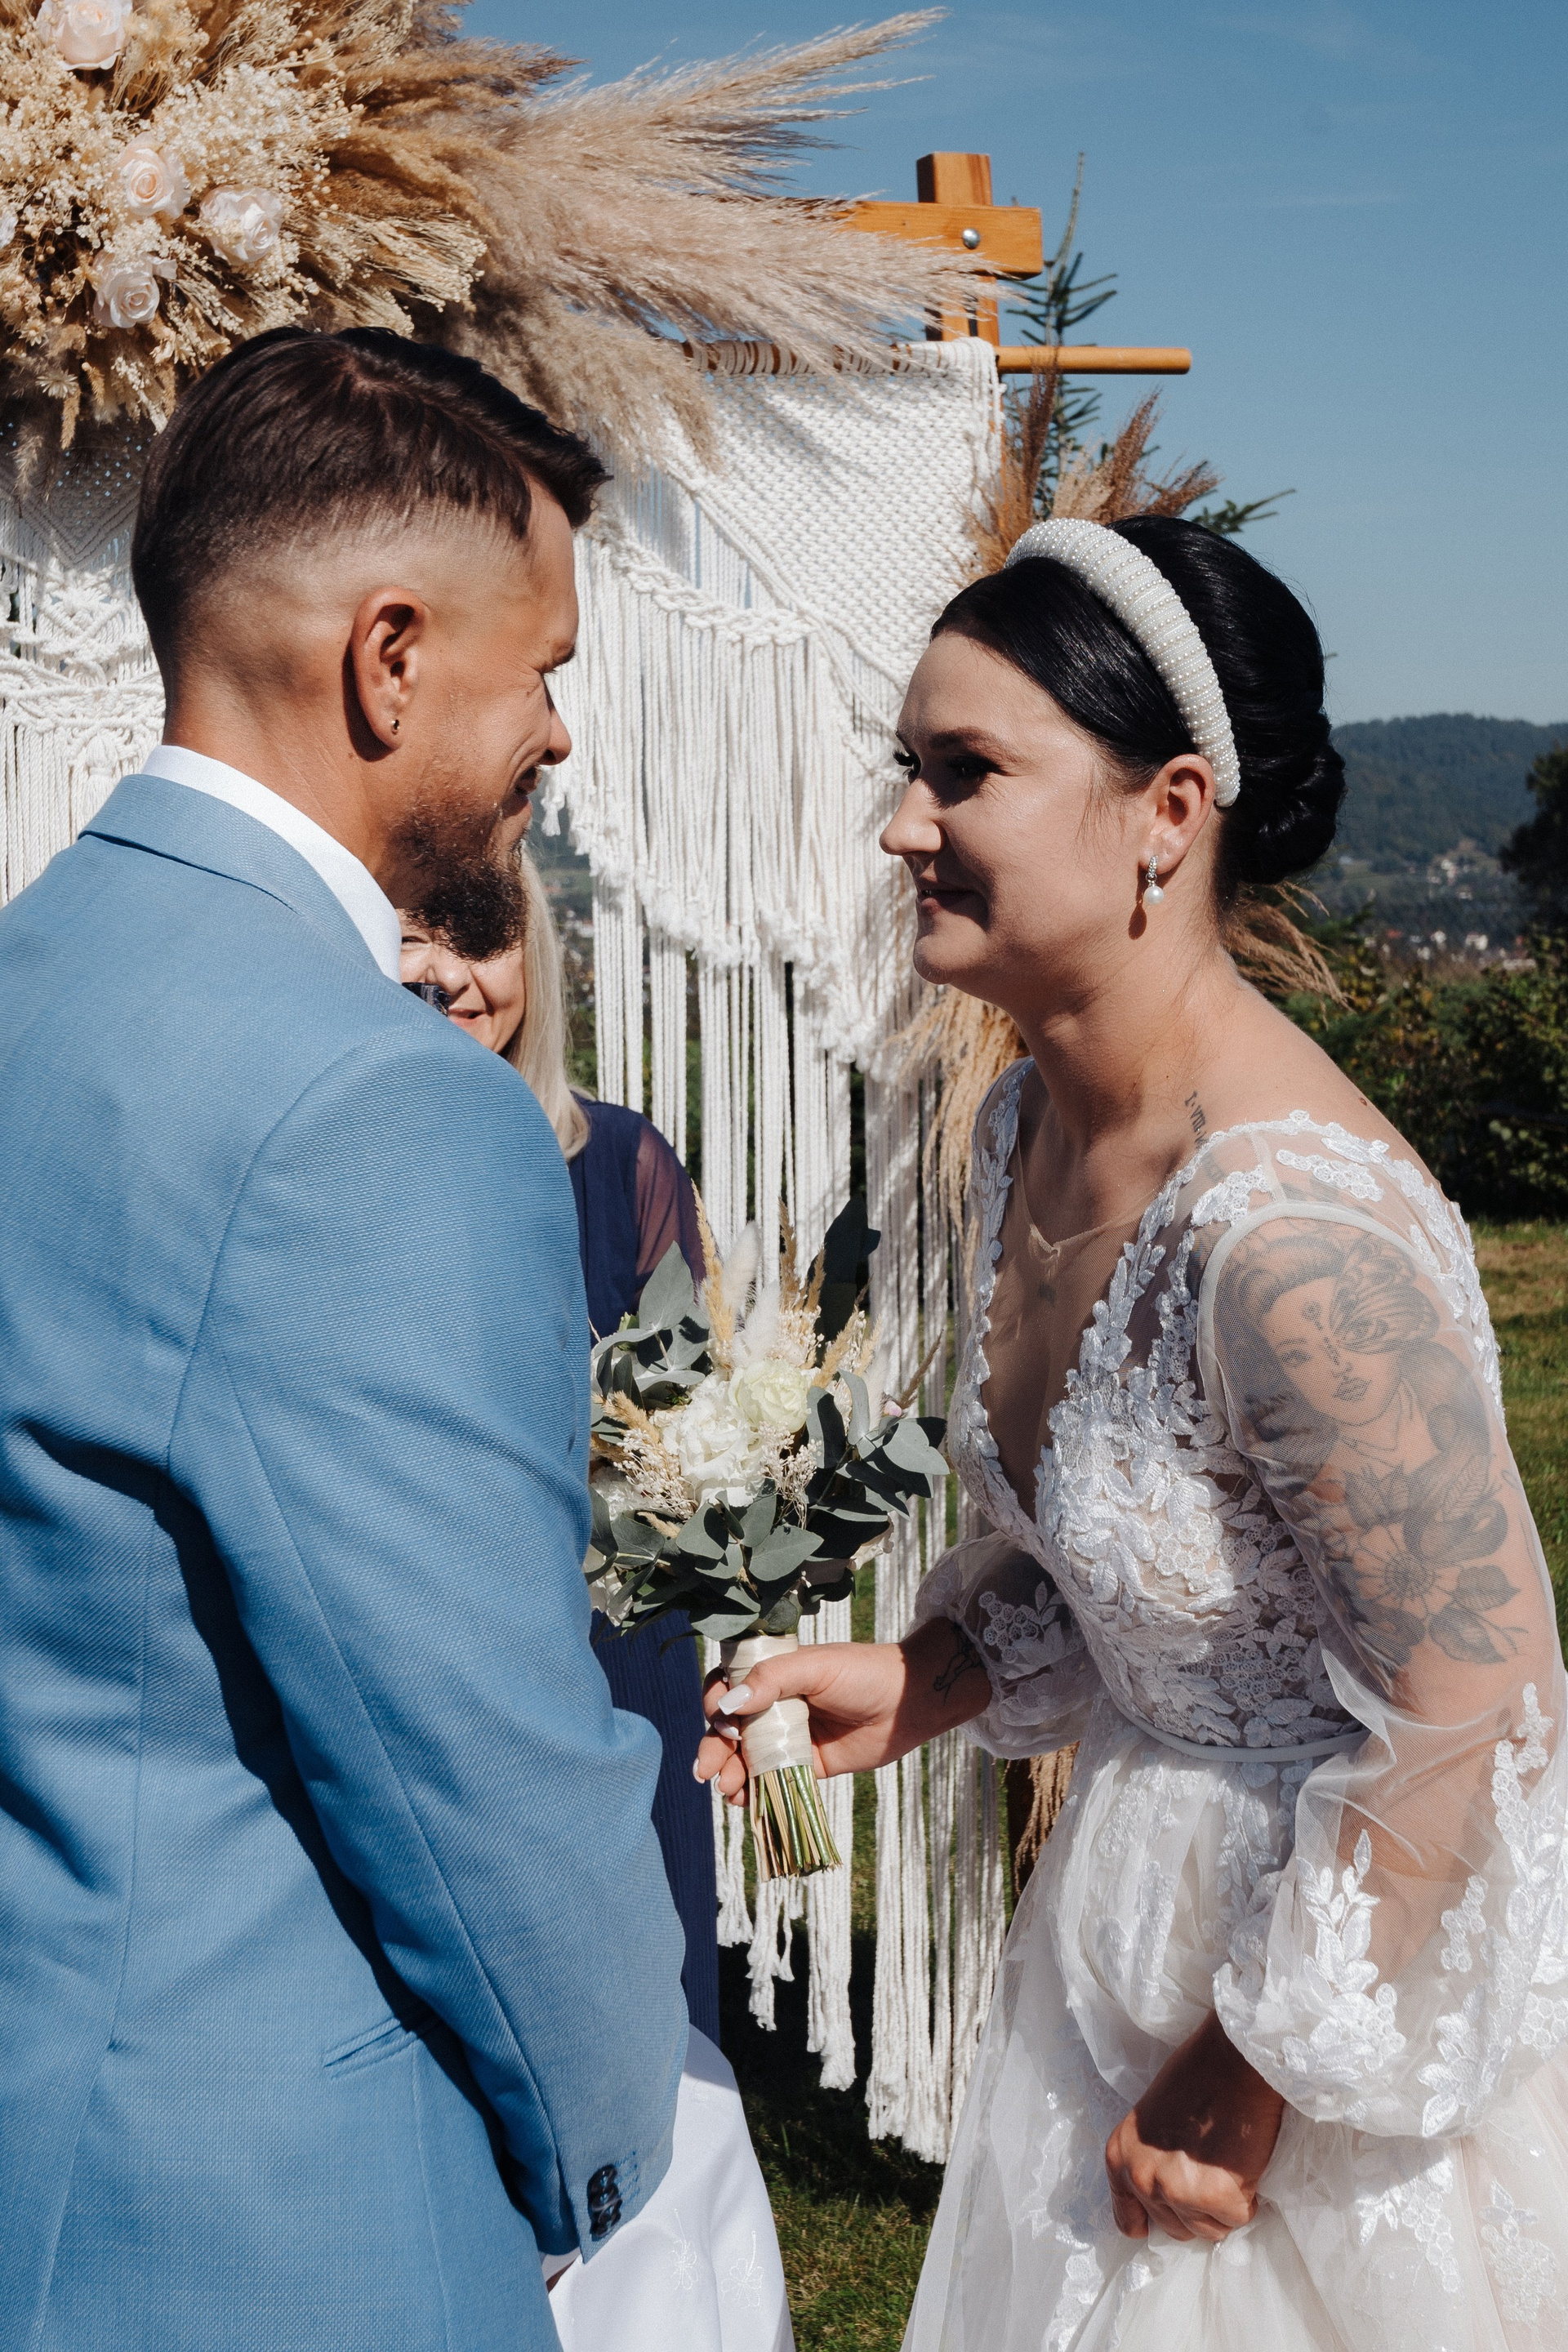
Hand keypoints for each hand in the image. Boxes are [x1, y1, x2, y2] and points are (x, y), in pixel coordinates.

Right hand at [695, 1615, 989, 1803]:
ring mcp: (788, 1737)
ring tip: (726, 1789)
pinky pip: (772, 1781)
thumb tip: (729, 1704)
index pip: (727, 1687)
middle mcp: (774, 1706)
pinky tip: (743, 1800)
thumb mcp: (815, 1667)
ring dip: (729, 1774)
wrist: (906, 1703)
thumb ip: (771, 1680)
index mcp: (771, 1675)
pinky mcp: (806, 1766)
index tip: (720, 1719)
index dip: (715, 1703)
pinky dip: (753, 1792)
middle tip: (706, 1770)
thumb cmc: (862, 1673)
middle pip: (728, 1728)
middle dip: (713, 1749)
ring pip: (745, 1758)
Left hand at [1104, 2012, 1283, 2242]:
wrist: (1233, 2058)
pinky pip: (1238, 2218)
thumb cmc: (1196, 2075)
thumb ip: (1151, 2158)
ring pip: (1208, 2230)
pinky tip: (1244, 2163)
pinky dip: (1247, 2198)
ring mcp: (1178, 2191)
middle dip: (1196, 2208)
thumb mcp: (1151, 2118)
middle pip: (1174, 2228)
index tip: (1165, 2219)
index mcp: (1120, 2157)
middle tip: (1212, 2170)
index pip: (1127, 2218)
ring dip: (1221, 2206)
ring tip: (1228, 2163)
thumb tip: (1167, 2195)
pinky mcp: (1217, 2198)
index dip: (1149, 2220)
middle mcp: (1142, 2179)